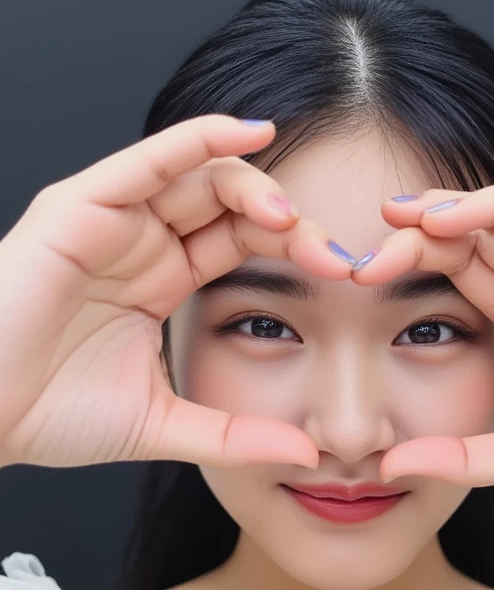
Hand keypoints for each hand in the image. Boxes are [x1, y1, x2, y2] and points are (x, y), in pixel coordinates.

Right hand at [0, 115, 355, 470]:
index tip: (342, 277)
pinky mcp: (81, 208)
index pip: (240, 246)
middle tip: (331, 254)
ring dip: (252, 186)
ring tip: (291, 218)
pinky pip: (148, 160)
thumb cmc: (54, 415)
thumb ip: (233, 437)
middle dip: (286, 223)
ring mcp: (113, 223)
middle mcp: (141, 245)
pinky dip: (198, 140)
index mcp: (160, 283)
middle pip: (229, 208)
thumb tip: (305, 456)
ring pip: (196, 177)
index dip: (292, 251)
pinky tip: (250, 133)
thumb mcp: (165, 425)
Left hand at [351, 177, 493, 494]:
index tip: (362, 278)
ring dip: (455, 209)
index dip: (414, 267)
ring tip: (404, 219)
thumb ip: (462, 458)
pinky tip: (458, 216)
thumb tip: (393, 468)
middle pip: (477, 237)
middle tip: (369, 246)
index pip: (464, 275)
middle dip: (421, 234)